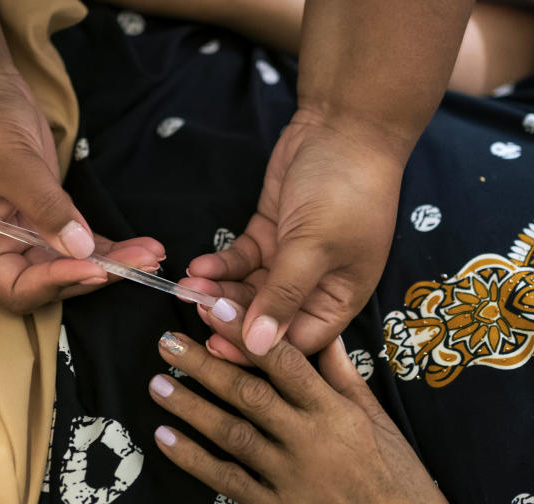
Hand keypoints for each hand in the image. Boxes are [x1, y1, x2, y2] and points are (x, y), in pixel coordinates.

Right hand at [0, 71, 164, 311]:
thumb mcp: (13, 165)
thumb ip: (46, 209)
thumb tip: (81, 250)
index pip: (16, 288)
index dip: (54, 285)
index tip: (93, 268)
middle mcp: (1, 246)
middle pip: (51, 281)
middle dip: (96, 274)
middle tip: (140, 264)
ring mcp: (26, 230)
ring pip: (72, 262)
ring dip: (112, 262)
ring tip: (152, 255)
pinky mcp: (48, 213)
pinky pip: (79, 239)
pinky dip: (108, 245)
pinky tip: (142, 245)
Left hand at [148, 298, 496, 503]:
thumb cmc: (402, 485)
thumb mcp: (380, 423)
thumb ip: (345, 377)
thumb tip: (324, 335)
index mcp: (337, 412)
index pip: (285, 362)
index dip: (247, 333)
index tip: (214, 308)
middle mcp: (310, 439)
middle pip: (248, 393)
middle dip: (203, 364)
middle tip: (166, 342)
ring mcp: (291, 478)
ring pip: (230, 432)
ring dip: (189, 407)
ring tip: (157, 384)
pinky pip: (227, 480)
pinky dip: (193, 459)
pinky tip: (165, 437)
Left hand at [182, 109, 401, 357]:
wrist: (343, 125)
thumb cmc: (345, 189)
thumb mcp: (314, 247)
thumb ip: (283, 297)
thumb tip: (260, 346)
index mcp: (340, 298)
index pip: (296, 342)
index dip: (259, 349)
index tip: (220, 346)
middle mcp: (316, 285)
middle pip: (267, 318)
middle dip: (230, 316)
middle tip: (196, 312)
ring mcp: (291, 260)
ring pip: (248, 289)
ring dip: (219, 289)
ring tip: (188, 286)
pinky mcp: (270, 234)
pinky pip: (241, 260)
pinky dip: (221, 265)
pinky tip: (198, 265)